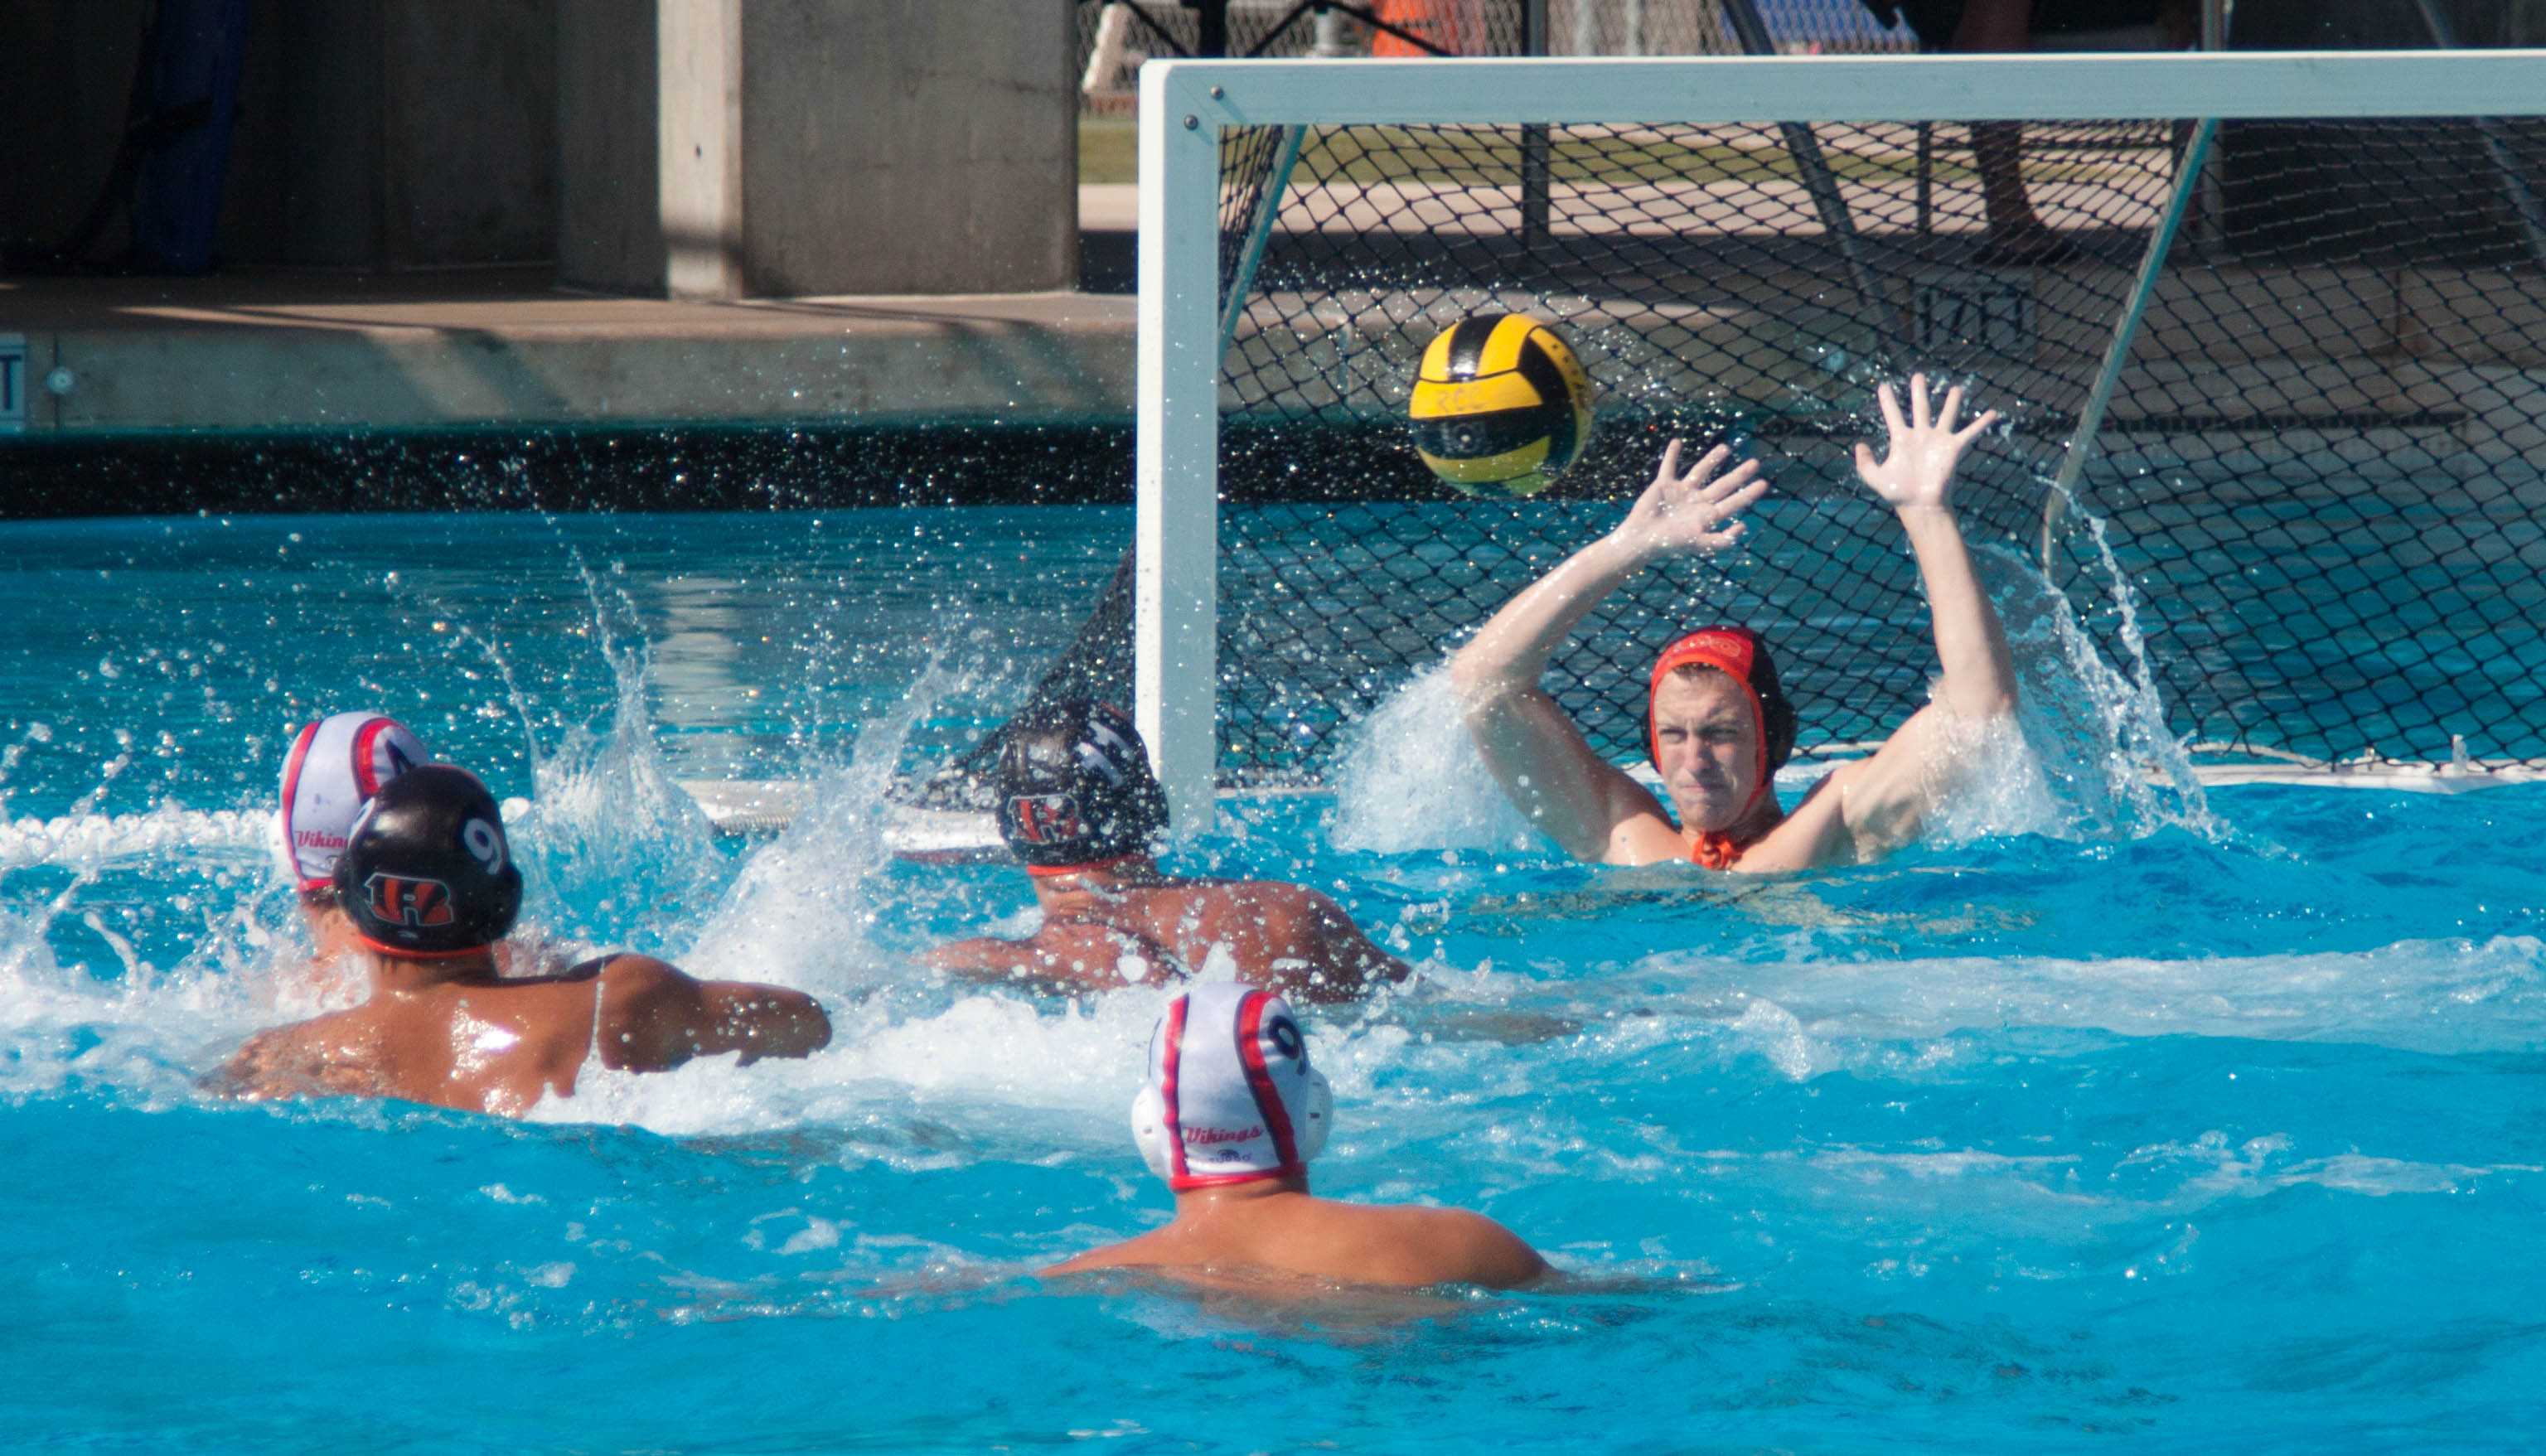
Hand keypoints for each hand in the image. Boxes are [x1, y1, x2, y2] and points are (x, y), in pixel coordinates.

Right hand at [1610, 440, 1769, 561]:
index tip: (1764, 483)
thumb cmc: (1670, 544)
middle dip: (1739, 475)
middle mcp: (1697, 502)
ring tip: (1726, 448)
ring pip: (1700, 472)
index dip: (1748, 494)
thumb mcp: (1699, 544)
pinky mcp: (1664, 485)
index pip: (1733, 502)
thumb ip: (1722, 540)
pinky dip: (1672, 455)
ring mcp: (1681, 493)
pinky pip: (1668, 466)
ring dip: (1712, 460)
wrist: (1642, 540)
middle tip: (1755, 463)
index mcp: (1707, 516)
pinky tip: (1677, 442)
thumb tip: (1744, 526)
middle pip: (1723, 486)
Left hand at [1852, 374, 1998, 514]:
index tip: (1882, 385)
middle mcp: (1921, 436)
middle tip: (1918, 375)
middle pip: (1920, 408)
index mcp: (1901, 440)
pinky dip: (1981, 423)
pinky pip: (1970, 432)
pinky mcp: (1953, 448)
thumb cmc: (1899, 494)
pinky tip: (1993, 413)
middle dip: (1918, 392)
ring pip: (1946, 415)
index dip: (1887, 400)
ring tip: (1957, 388)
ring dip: (1951, 402)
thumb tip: (1859, 444)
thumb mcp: (1875, 478)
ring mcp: (1938, 441)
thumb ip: (1865, 462)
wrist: (1921, 506)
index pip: (1893, 415)